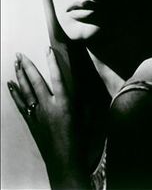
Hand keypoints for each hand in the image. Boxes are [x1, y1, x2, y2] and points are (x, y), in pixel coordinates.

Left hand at [8, 48, 88, 188]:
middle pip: (35, 81)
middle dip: (27, 66)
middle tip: (19, 54)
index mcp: (64, 103)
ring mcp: (37, 113)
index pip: (57, 77)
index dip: (52, 62)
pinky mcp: (31, 121)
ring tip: (15, 63)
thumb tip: (79, 91)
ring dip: (19, 76)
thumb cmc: (78, 139)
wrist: (64, 160)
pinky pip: (21, 104)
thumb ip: (81, 102)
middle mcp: (48, 106)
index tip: (47, 49)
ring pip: (25, 91)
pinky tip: (10, 85)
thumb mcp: (85, 117)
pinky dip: (15, 93)